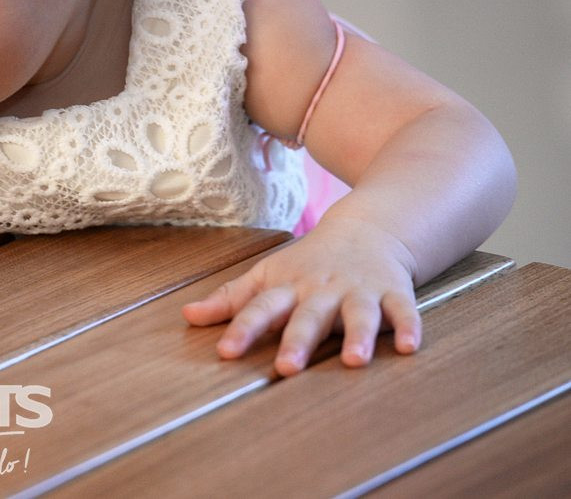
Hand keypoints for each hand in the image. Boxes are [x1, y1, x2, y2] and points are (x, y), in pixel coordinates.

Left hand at [181, 217, 420, 375]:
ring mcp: (359, 291)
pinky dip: (409, 327)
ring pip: (358, 315)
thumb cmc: (308, 262)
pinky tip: (410, 347)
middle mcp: (322, 290)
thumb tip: (186, 316)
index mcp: (288, 287)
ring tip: (355, 361)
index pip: (260, 308)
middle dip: (297, 341)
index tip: (225, 351)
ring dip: (358, 336)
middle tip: (287, 369)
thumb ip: (230, 300)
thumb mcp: (267, 276)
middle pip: (308, 316)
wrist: (366, 227)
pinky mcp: (394, 292)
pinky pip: (403, 311)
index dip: (242, 328)